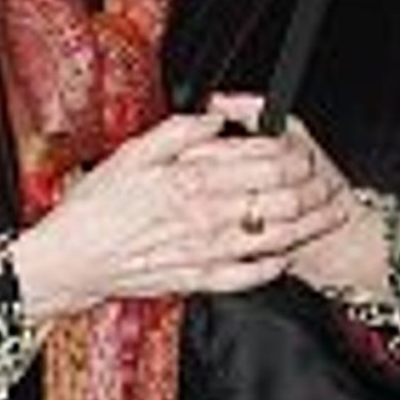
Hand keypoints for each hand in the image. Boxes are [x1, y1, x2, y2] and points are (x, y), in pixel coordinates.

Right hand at [11, 95, 353, 319]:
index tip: (306, 148)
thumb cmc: (94, 209)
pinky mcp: (196, 280)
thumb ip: (178, 134)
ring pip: (271, 237)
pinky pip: (245, 276)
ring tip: (328, 216)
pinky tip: (286, 258)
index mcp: (190, 179)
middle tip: (329, 181)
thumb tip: (216, 119)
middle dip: (311, 189)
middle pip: (276, 198)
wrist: (70, 261)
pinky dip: (270, 267)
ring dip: (307, 226)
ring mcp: (203, 251)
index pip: (258, 161)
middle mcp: (203, 215)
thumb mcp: (131, 154)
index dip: (291, 153)